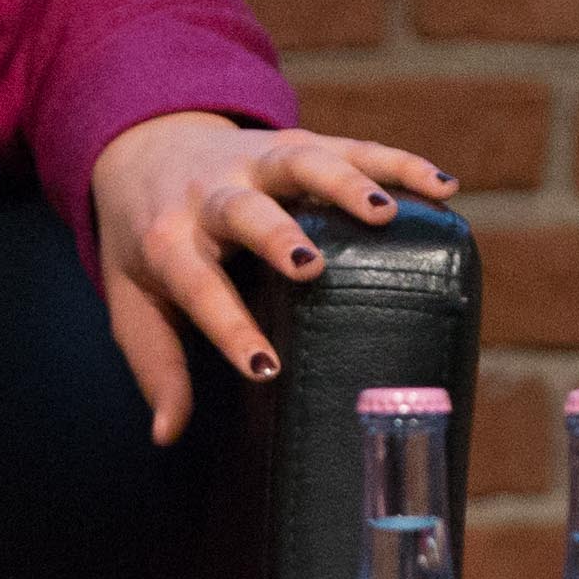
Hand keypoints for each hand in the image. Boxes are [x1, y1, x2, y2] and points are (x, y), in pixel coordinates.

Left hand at [88, 113, 462, 446]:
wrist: (140, 148)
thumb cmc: (146, 243)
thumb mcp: (134, 306)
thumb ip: (157, 368)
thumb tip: (167, 436)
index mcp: (169, 240)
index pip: (197, 284)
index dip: (228, 326)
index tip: (265, 367)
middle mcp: (211, 194)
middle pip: (245, 210)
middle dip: (277, 236)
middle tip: (311, 267)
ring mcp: (255, 160)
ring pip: (301, 161)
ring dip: (343, 183)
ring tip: (385, 214)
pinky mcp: (295, 142)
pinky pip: (351, 146)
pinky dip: (398, 162)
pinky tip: (443, 186)